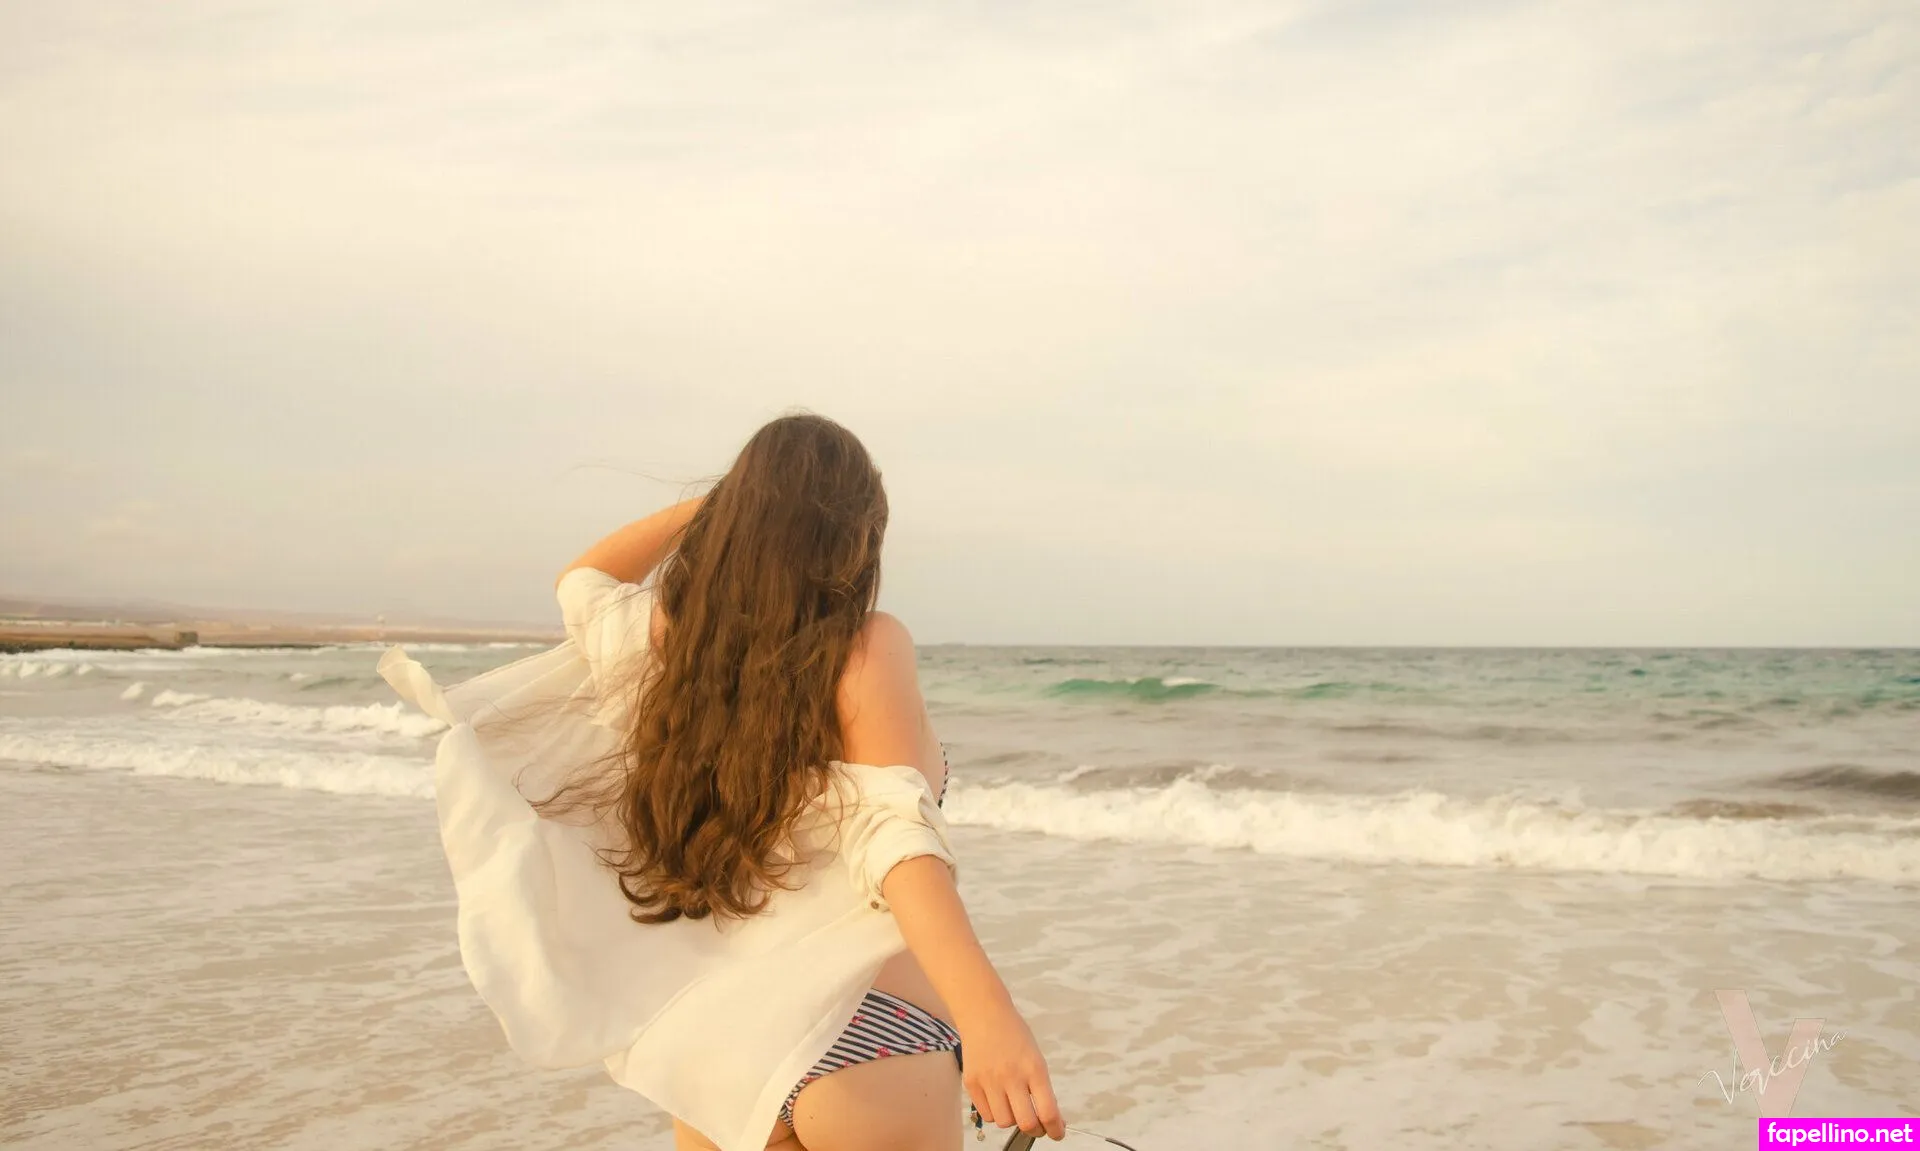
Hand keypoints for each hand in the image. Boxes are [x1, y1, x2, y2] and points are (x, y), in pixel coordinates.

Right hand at [958, 1000, 1065, 1140]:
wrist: (983, 1014)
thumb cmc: (1014, 1034)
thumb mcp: (1036, 1057)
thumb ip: (1041, 1087)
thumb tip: (1050, 1117)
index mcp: (1034, 1068)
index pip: (1048, 1111)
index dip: (1056, 1130)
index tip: (1057, 1133)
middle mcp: (1011, 1076)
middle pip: (1026, 1123)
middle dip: (1036, 1131)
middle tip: (1037, 1127)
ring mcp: (989, 1081)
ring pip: (1004, 1122)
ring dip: (1013, 1120)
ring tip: (1013, 1105)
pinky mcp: (971, 1083)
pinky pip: (986, 1114)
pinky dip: (995, 1113)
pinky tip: (998, 1098)